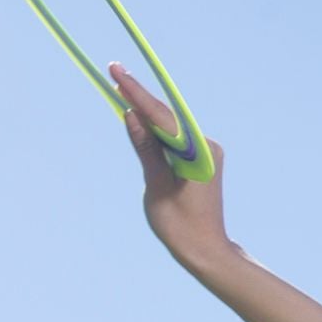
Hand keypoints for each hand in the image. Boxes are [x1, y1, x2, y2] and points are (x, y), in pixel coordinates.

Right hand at [110, 61, 233, 268]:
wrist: (207, 250)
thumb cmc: (181, 226)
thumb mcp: (156, 186)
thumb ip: (145, 149)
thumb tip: (131, 115)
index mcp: (199, 154)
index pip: (163, 118)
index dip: (138, 94)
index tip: (117, 72)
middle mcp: (207, 147)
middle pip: (167, 117)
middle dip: (140, 96)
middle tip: (114, 71)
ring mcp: (206, 153)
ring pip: (170, 125)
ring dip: (146, 110)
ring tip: (119, 87)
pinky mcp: (201, 160)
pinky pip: (174, 138)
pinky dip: (155, 129)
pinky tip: (137, 115)